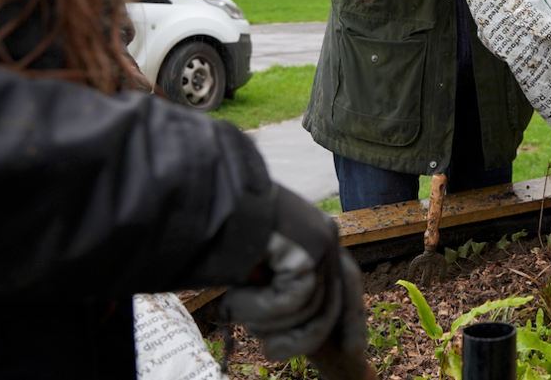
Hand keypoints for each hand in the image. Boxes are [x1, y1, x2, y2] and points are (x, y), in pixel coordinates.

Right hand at [220, 188, 369, 375]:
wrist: (198, 199)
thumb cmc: (213, 233)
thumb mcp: (256, 261)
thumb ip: (278, 278)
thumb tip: (295, 309)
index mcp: (314, 230)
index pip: (344, 280)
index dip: (346, 317)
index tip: (352, 348)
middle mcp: (324, 231)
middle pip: (334, 299)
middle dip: (310, 336)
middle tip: (273, 352)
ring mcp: (320, 239)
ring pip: (310, 307)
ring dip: (265, 320)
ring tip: (234, 308)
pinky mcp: (307, 248)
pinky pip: (293, 300)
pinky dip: (260, 309)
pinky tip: (234, 303)